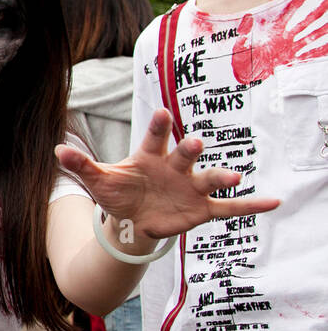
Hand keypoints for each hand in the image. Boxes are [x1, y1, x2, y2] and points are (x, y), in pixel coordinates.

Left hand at [54, 108, 278, 241]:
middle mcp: (175, 168)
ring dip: (220, 177)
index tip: (161, 112)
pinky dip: (249, 205)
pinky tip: (273, 202)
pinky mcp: (201, 209)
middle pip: (184, 156)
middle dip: (189, 150)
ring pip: (208, 179)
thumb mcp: (98, 181)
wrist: (132, 217)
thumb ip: (82, 165)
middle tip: (195, 142)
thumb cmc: (118, 192)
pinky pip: (228, 207)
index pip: (153, 138)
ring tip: (233, 176)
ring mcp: (191, 187)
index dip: (157, 126)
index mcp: (150, 157)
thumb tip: (58, 150)